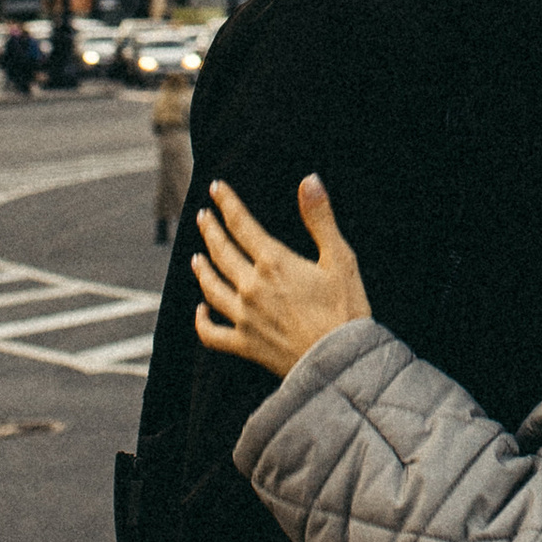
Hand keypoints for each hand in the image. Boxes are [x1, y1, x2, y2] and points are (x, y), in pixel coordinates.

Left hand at [192, 175, 371, 378]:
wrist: (340, 361)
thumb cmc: (345, 309)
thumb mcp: (340, 257)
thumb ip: (320, 218)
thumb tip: (309, 180)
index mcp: (274, 263)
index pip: (241, 225)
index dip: (227, 203)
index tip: (216, 188)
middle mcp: (251, 287)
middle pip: (221, 252)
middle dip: (210, 230)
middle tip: (202, 216)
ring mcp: (244, 318)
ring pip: (211, 288)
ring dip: (202, 269)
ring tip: (196, 257)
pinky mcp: (244, 345)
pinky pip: (212, 333)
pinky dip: (201, 320)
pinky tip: (200, 310)